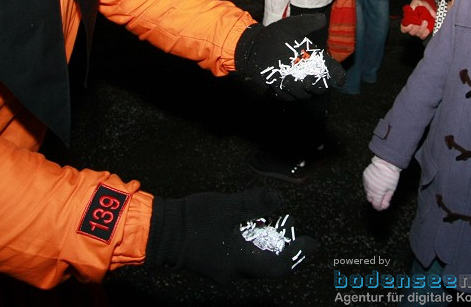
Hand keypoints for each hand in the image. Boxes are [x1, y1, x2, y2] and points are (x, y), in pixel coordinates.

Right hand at [145, 188, 316, 281]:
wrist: (158, 232)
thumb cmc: (193, 220)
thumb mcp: (228, 206)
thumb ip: (255, 203)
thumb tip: (280, 198)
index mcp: (240, 262)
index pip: (278, 267)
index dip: (297, 255)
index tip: (311, 244)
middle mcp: (233, 272)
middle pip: (268, 268)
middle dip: (286, 254)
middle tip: (298, 239)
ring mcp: (221, 270)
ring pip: (254, 265)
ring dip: (269, 251)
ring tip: (279, 232)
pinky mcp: (212, 264)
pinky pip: (241, 260)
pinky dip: (253, 249)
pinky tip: (253, 232)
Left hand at [234, 14, 345, 99]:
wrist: (253, 47)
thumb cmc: (274, 36)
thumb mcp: (291, 26)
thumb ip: (306, 23)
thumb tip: (323, 18)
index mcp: (315, 59)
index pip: (332, 69)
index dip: (338, 75)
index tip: (339, 79)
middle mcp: (308, 73)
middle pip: (321, 86)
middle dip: (319, 86)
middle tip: (310, 81)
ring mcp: (296, 84)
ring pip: (304, 94)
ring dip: (299, 89)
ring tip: (288, 80)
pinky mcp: (283, 91)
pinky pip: (288, 97)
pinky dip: (285, 92)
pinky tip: (278, 83)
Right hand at [362, 155, 400, 210]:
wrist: (386, 162)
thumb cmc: (391, 176)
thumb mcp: (392, 189)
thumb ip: (387, 199)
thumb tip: (384, 206)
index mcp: (377, 193)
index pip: (376, 205)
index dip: (379, 207)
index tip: (383, 205)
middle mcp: (370, 189)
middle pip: (370, 199)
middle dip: (375, 200)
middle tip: (381, 196)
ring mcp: (366, 182)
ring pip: (367, 191)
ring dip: (372, 192)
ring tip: (379, 187)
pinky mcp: (364, 176)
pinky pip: (366, 184)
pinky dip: (369, 185)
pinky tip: (375, 181)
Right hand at [400, 0, 434, 39]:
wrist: (428, 8)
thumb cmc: (420, 6)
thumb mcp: (416, 2)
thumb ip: (413, 4)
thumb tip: (412, 9)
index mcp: (407, 21)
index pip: (403, 28)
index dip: (406, 28)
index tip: (411, 24)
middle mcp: (412, 27)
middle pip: (411, 32)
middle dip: (416, 27)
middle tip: (421, 21)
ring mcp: (418, 31)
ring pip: (418, 34)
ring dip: (422, 29)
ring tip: (425, 21)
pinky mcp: (424, 32)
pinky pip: (423, 36)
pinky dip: (425, 33)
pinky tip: (427, 28)